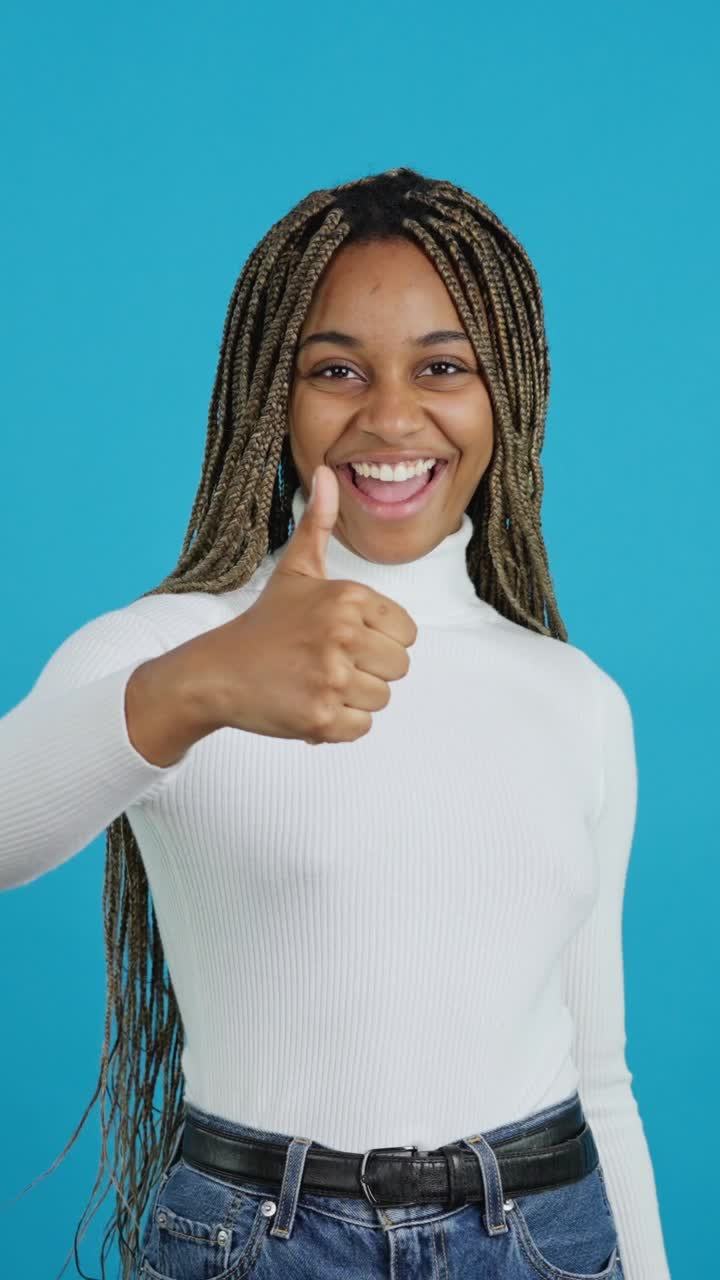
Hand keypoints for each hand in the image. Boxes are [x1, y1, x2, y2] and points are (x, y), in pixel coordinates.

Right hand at [197, 464, 417, 743]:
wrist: (216, 672)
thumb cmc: (266, 623)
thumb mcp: (296, 570)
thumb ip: (319, 524)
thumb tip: (327, 471)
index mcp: (347, 597)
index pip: (406, 633)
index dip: (379, 640)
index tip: (342, 639)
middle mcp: (342, 634)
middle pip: (399, 668)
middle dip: (368, 672)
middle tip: (326, 664)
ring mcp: (331, 677)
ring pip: (381, 699)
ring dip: (352, 699)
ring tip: (315, 683)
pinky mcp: (321, 717)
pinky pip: (360, 728)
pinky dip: (337, 726)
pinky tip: (308, 705)